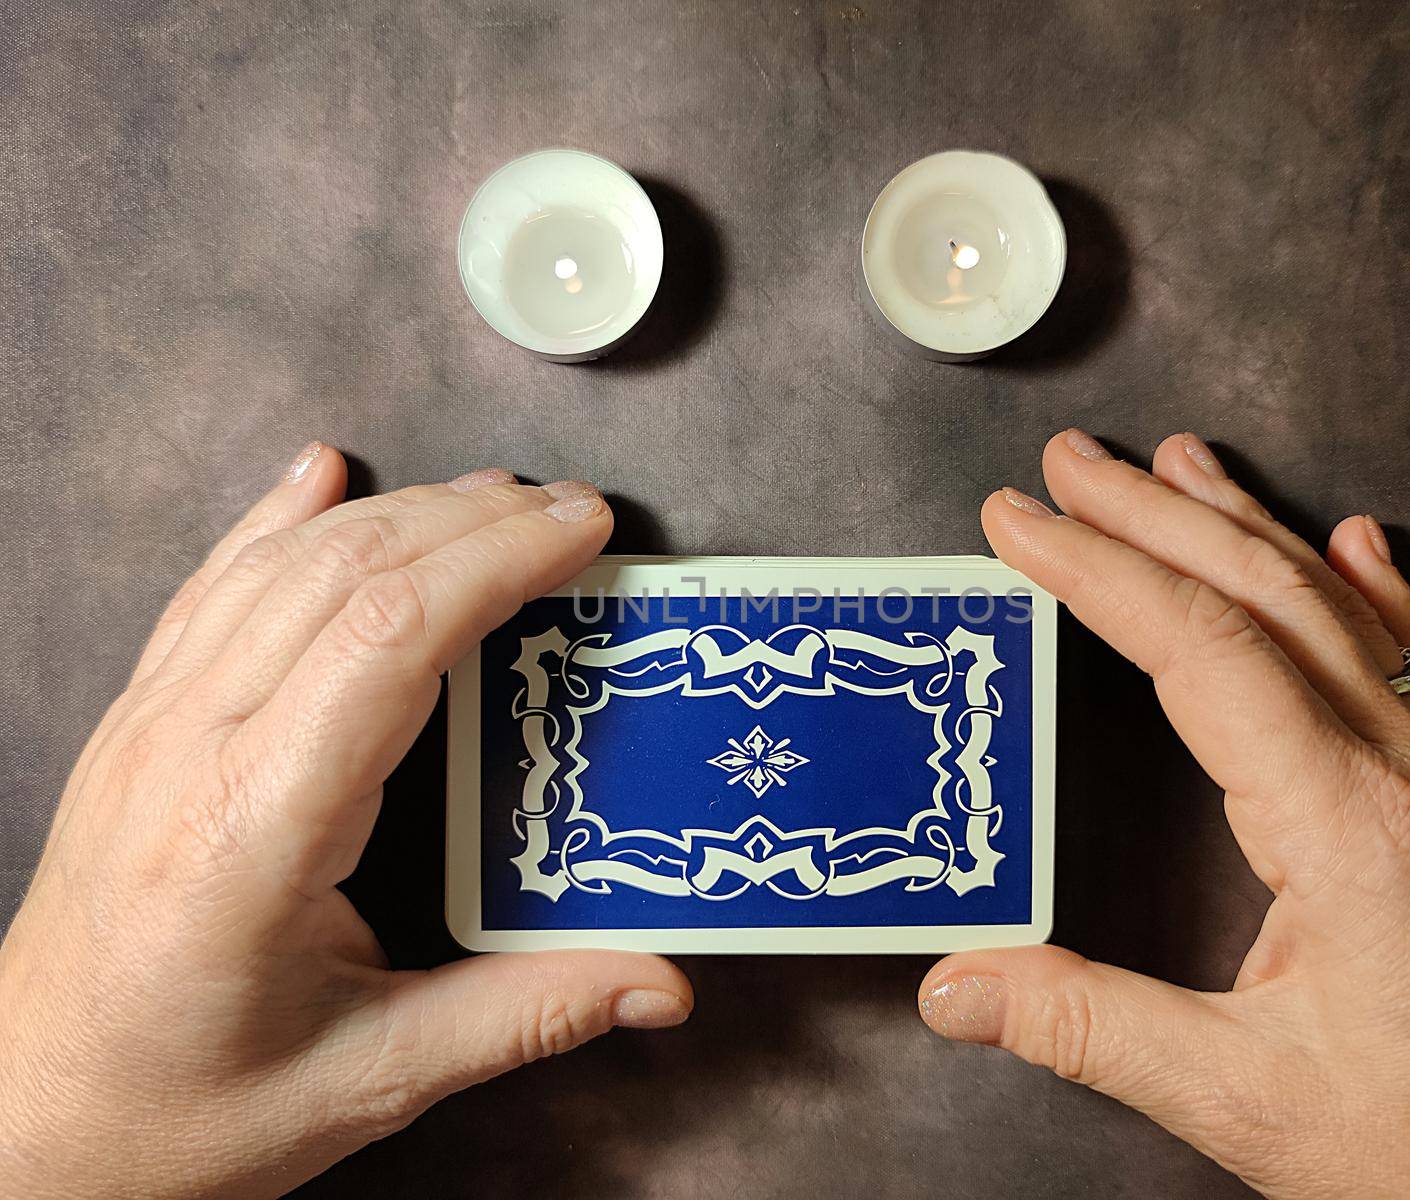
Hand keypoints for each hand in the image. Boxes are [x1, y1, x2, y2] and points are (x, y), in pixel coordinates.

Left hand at [0, 445, 691, 1198]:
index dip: (496, 562)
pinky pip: (213, 586)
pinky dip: (277, 518)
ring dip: (400, 512)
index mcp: (251, 833)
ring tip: (494, 494)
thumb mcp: (371, 1079)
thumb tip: (660, 986)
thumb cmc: (180, 1111)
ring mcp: (149, 727)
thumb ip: (527, 1015)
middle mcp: (188, 753)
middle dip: (473, 520)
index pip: (390, 640)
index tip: (581, 530)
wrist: (27, 1124)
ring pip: (283, 565)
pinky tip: (320, 472)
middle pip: (346, 576)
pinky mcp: (137, 724)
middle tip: (573, 509)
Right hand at [918, 431, 1409, 1197]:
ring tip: (1178, 463)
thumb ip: (1089, 1029)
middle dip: (1153, 517)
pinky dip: (1373, 585)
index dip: (1099, 572)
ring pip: (1336, 609)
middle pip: (1265, 598)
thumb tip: (959, 986)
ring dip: (1245, 526)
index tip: (1022, 523)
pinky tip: (1356, 541)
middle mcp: (1406, 778)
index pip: (1202, 651)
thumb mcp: (1244, 1100)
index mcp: (1348, 829)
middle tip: (1071, 463)